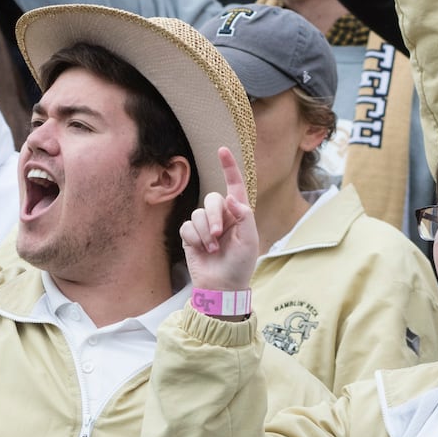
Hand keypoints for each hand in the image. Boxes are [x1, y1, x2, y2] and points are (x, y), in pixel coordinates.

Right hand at [180, 148, 257, 293]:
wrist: (222, 286)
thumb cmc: (240, 264)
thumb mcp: (250, 240)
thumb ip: (244, 216)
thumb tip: (230, 198)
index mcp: (238, 213)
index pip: (234, 185)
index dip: (229, 167)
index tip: (222, 150)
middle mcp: (221, 216)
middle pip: (211, 200)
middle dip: (214, 216)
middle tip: (218, 234)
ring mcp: (205, 225)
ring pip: (197, 214)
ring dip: (205, 232)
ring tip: (213, 249)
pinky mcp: (191, 235)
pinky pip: (187, 227)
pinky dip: (195, 239)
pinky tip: (202, 250)